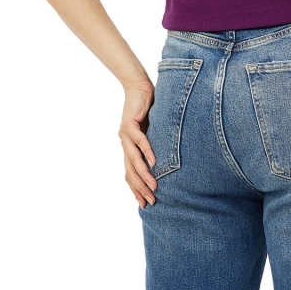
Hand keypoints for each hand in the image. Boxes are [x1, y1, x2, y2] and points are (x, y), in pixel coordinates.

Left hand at [119, 82, 157, 208]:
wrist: (138, 86)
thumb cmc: (148, 107)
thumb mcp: (152, 130)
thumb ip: (154, 143)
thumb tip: (166, 158)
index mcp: (128, 147)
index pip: (130, 173)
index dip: (136, 189)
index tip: (143, 204)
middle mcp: (124, 143)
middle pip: (130, 172)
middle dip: (140, 188)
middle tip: (150, 201)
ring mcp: (125, 134)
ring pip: (134, 160)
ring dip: (144, 175)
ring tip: (154, 187)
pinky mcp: (130, 124)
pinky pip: (140, 141)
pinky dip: (147, 152)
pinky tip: (154, 163)